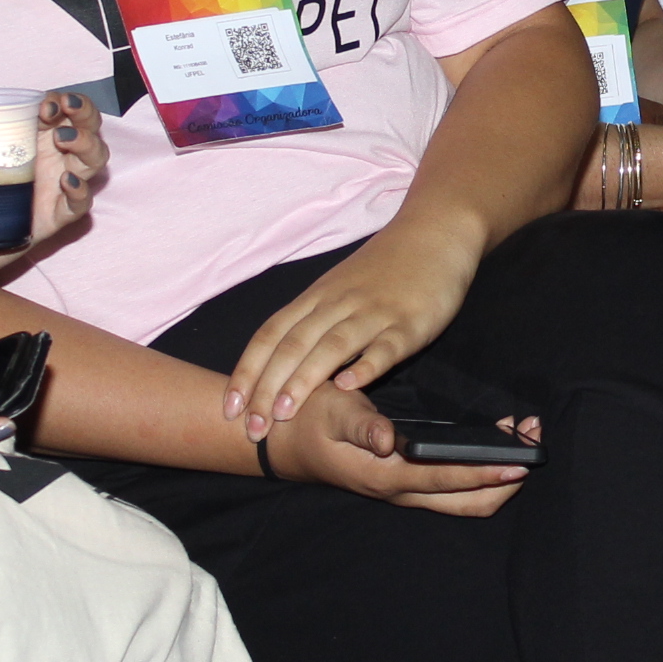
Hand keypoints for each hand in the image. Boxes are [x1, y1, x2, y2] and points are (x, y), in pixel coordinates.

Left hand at [0, 88, 104, 289]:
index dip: (65, 101)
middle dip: (86, 117)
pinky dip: (80, 191)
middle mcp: (43, 160)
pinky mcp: (49, 221)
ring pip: (90, 163)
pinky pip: (78, 205)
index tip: (46, 105)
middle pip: (85, 131)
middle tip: (64, 118)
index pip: (59, 110)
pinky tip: (66, 182)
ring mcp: (49, 190)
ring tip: (65, 143)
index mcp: (22, 138)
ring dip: (88, 147)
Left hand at [224, 218, 478, 434]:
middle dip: (267, 388)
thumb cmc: (383, 268)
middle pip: (293, 346)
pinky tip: (348, 387)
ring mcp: (373, 313)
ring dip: (304, 380)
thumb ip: (312, 321)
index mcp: (316, 298)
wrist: (433, 233)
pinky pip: (385, 346)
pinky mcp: (409, 322)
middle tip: (253, 428)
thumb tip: (278, 364)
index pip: (270, 335)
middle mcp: (338, 304)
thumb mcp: (338, 288)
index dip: (248, 371)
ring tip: (284, 414)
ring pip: (331, 346)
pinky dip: (365, 366)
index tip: (229, 407)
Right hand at [265, 384, 532, 518]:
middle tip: (534, 441)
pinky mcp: (407, 482)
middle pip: (471, 503)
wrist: (282, 442)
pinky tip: (493, 442)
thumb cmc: (307, 420)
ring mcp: (406, 491)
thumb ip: (360, 424)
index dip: (487, 468)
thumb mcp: (330, 411)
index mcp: (387, 476)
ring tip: (522, 439)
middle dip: (508, 478)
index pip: (450, 478)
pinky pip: (453, 488)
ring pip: (466, 500)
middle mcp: (403, 491)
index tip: (519, 455)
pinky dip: (481, 471)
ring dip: (498, 476)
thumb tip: (389, 439)